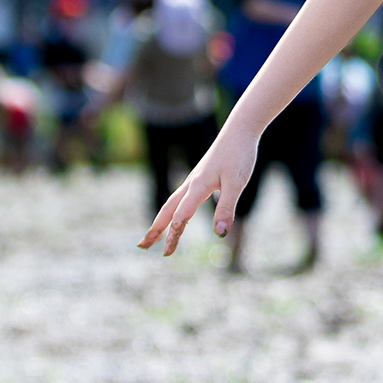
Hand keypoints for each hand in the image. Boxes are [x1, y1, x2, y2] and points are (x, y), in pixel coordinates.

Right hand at [139, 128, 261, 256]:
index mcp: (197, 187)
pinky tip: (179, 214)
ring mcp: (195, 178)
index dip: (173, 235)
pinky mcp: (201, 175)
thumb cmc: (239, 155)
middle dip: (155, 229)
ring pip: (172, 202)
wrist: (240, 129)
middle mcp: (191, 183)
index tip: (166, 253)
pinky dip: (174, 209)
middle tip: (142, 245)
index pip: (180, 216)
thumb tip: (219, 234)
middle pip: (167, 210)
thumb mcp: (237, 184)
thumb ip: (226, 208)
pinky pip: (182, 197)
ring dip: (162, 219)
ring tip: (154, 234)